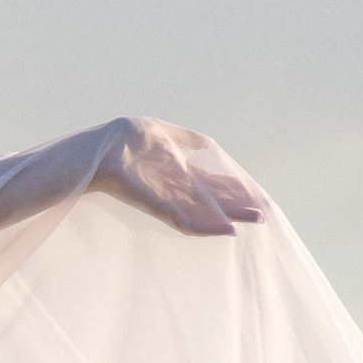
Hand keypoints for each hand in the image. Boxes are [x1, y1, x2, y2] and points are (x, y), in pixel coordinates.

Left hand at [97, 119, 264, 237]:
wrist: (100, 149)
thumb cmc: (122, 139)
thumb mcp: (161, 133)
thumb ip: (185, 139)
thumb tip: (208, 143)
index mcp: (179, 172)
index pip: (211, 184)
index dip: (232, 189)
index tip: (254, 194)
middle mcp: (177, 188)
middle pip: (213, 201)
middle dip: (237, 207)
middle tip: (263, 216)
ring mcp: (169, 199)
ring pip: (206, 214)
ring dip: (229, 219)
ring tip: (252, 223)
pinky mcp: (159, 207)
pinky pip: (186, 221)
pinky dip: (206, 226)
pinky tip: (225, 230)